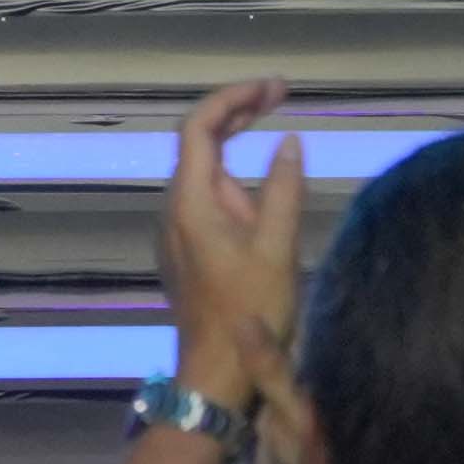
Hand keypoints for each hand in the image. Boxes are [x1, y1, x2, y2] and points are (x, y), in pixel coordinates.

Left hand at [159, 81, 308, 423]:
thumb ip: (282, 191)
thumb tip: (289, 142)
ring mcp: (175, 230)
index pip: (200, 125)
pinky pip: (206, 199)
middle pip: (199, 142)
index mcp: (190, 201)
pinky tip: (261, 196)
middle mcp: (173, 208)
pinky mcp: (185, 249)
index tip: (274, 88)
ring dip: (237, 148)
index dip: (234, 97)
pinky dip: (233, 179)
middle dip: (238, 113)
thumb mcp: (278, 249)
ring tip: (274, 136)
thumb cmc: (249, 313)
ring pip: (204, 173)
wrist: (217, 374)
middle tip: (280, 96)